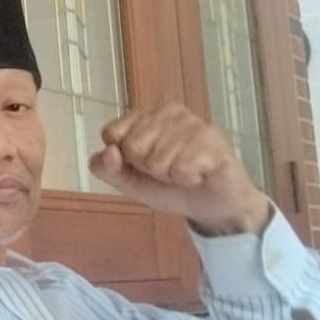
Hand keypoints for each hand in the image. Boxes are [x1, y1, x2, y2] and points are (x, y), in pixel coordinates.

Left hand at [89, 104, 271, 234]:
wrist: (212, 207)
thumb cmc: (169, 187)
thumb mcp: (129, 181)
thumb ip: (106, 168)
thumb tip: (108, 150)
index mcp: (145, 115)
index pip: (112, 133)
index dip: (124, 158)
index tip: (142, 163)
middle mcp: (169, 112)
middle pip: (133, 146)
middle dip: (148, 168)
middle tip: (168, 169)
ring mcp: (192, 123)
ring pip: (157, 159)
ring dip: (170, 176)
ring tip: (185, 172)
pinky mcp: (212, 139)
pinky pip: (181, 167)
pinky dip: (187, 179)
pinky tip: (200, 174)